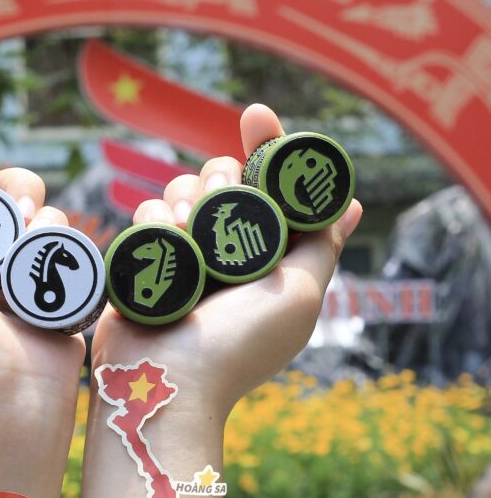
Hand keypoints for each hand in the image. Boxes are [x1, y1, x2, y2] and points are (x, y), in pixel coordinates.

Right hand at [92, 103, 361, 423]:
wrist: (168, 382)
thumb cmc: (241, 346)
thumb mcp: (298, 295)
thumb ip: (322, 246)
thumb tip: (352, 204)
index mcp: (268, 251)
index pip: (271, 183)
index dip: (267, 146)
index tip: (255, 116)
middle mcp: (227, 248)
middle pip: (222, 177)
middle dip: (218, 179)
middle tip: (212, 206)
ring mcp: (184, 252)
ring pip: (181, 189)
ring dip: (183, 198)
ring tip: (182, 230)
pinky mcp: (146, 256)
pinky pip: (148, 212)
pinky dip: (153, 217)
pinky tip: (160, 238)